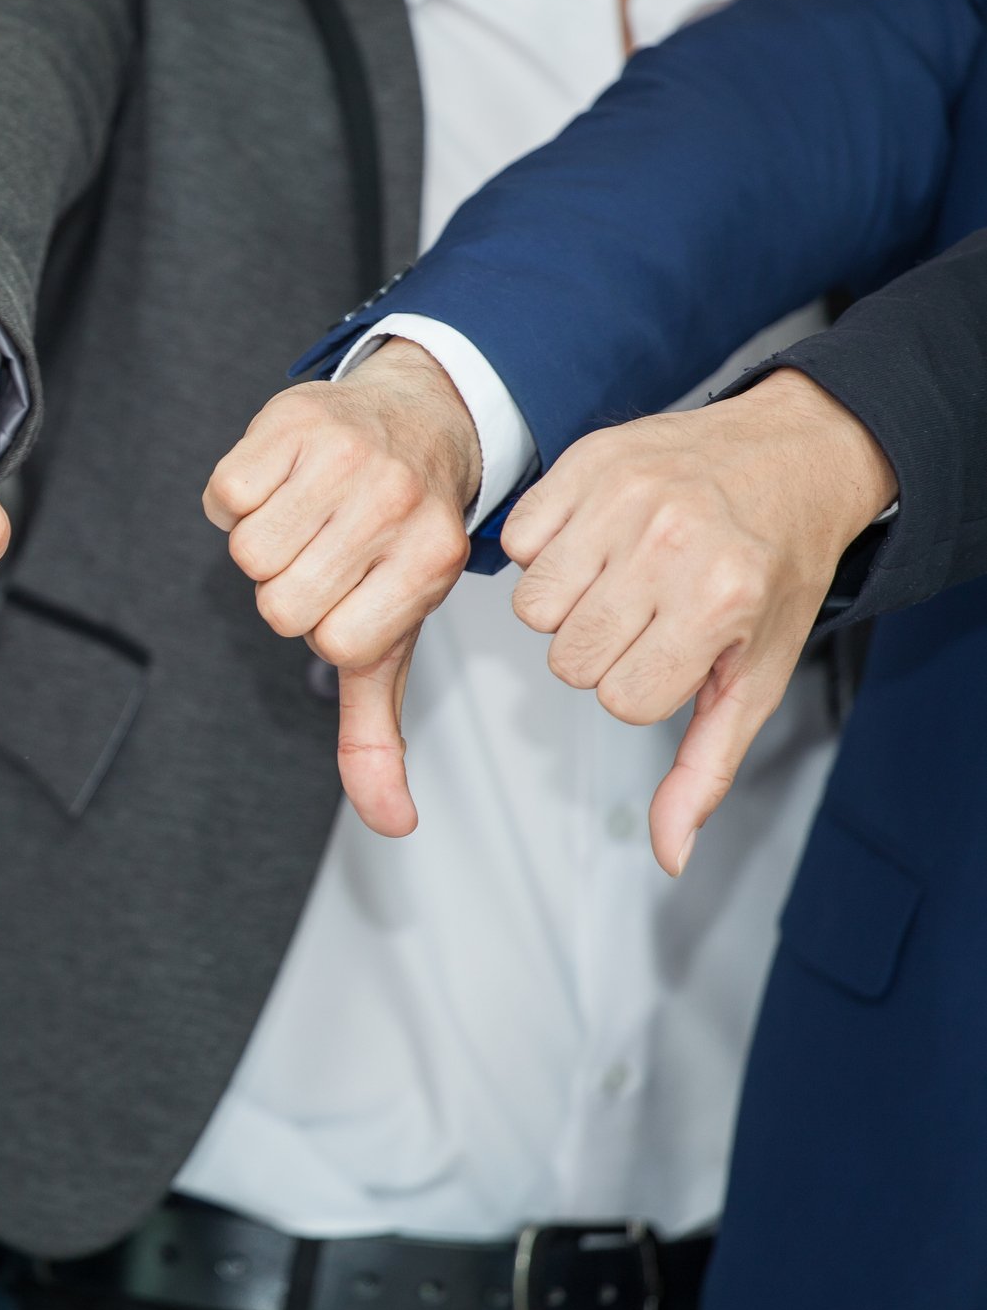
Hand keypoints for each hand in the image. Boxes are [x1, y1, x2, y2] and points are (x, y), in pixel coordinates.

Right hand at [204, 338, 478, 835]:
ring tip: (303, 516)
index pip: (332, 642)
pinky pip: (225, 495)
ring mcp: (349, 461)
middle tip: (323, 552)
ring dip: (261, 538)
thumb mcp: (397, 636)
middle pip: (281, 601)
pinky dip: (237, 495)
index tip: (349, 591)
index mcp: (428, 567)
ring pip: (249, 550)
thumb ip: (378, 733)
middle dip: (288, 585)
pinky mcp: (296, 422)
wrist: (418, 418)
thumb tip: (391, 823)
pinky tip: (280, 481)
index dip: (323, 625)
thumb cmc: (399, 539)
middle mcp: (397, 510)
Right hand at [501, 369, 896, 873]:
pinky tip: (592, 539)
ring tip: (615, 576)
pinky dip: (543, 546)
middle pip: (569, 656)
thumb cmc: (773, 572)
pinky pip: (518, 539)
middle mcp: (673, 545)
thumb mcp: (758, 676)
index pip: (619, 699)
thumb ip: (705, 767)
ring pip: (533, 605)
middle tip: (645, 613)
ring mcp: (627, 497)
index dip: (640, 686)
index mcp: (719, 604)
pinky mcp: (587, 461)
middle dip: (599, 648)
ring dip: (565, 601)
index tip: (673, 651)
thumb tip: (670, 853)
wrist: (791, 456)